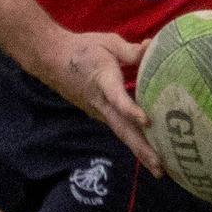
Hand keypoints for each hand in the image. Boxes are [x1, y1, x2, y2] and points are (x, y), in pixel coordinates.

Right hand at [31, 26, 160, 175]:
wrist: (51, 59)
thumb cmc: (82, 49)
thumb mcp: (107, 43)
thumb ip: (131, 50)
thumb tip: (153, 47)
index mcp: (103, 81)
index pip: (117, 99)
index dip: (131, 110)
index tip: (147, 121)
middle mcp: (100, 102)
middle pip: (122, 129)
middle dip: (141, 148)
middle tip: (160, 167)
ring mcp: (98, 111)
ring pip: (121, 133)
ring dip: (139, 150)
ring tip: (158, 169)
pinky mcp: (99, 113)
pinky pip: (118, 129)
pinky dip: (133, 142)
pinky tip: (148, 151)